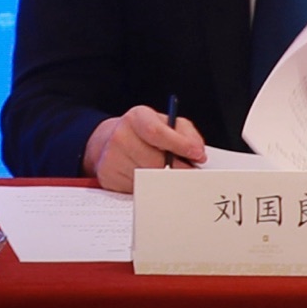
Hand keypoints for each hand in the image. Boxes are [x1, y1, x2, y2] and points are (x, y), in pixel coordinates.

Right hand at [84, 104, 208, 192]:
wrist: (112, 141)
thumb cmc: (146, 133)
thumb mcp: (167, 123)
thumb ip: (186, 133)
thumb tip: (197, 153)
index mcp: (136, 118)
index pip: (156, 132)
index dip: (180, 145)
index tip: (198, 156)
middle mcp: (120, 135)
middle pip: (155, 161)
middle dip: (177, 170)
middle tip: (189, 174)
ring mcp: (111, 158)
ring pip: (149, 179)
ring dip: (163, 180)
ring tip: (165, 173)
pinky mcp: (108, 177)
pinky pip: (138, 189)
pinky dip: (149, 187)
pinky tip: (148, 179)